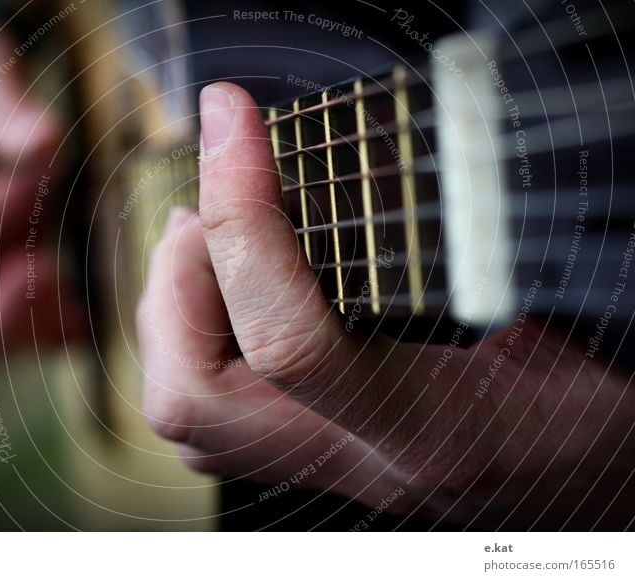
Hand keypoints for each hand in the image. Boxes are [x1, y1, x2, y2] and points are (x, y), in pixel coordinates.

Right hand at [0, 15, 83, 359]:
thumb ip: (2, 112)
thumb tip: (45, 141)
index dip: (3, 206)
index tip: (48, 159)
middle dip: (3, 314)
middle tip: (53, 273)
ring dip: (33, 330)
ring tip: (78, 301)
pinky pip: (15, 334)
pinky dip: (50, 333)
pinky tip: (86, 319)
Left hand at [139, 82, 634, 528]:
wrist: (598, 495)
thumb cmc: (601, 415)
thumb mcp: (576, 324)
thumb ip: (500, 257)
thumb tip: (450, 167)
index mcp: (436, 429)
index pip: (292, 344)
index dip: (244, 221)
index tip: (230, 122)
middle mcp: (363, 458)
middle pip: (196, 399)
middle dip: (176, 283)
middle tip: (205, 207)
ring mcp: (329, 464)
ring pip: (186, 413)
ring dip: (170, 306)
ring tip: (203, 233)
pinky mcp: (313, 452)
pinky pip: (208, 412)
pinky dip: (188, 333)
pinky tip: (220, 286)